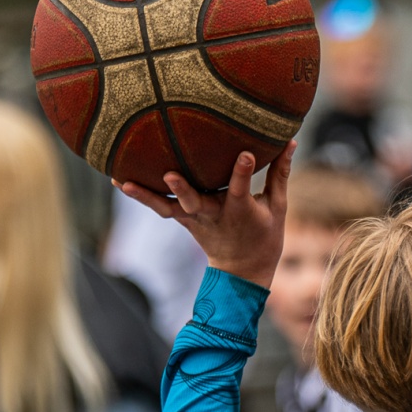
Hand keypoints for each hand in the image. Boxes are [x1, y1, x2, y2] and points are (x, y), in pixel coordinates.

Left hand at [118, 144, 293, 287]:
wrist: (242, 271)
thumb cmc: (264, 235)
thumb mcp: (278, 208)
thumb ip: (280, 174)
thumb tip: (290, 140)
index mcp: (241, 212)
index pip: (242, 189)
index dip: (243, 172)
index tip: (245, 154)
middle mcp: (214, 215)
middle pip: (196, 202)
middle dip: (184, 190)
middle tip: (171, 174)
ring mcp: (194, 219)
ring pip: (169, 207)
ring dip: (147, 196)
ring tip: (125, 182)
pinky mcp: (182, 220)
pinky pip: (159, 207)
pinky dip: (141, 195)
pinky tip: (120, 180)